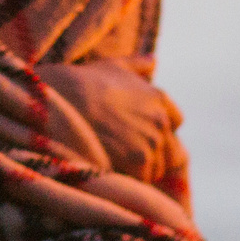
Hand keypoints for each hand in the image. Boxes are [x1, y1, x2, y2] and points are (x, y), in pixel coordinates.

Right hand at [37, 59, 184, 189]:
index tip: (139, 133)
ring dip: (140, 169)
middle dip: (151, 153)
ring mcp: (152, 141)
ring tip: (115, 161)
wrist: (64, 98)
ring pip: (156, 167)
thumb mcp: (112, 65)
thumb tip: (154, 60)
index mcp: (159, 98)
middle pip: (169, 149)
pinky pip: (142, 179)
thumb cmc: (83, 82)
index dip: (159, 130)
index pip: (175, 122)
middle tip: (123, 152)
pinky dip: (128, 178)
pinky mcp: (139, 160)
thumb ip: (137, 65)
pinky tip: (111, 168)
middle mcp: (161, 120)